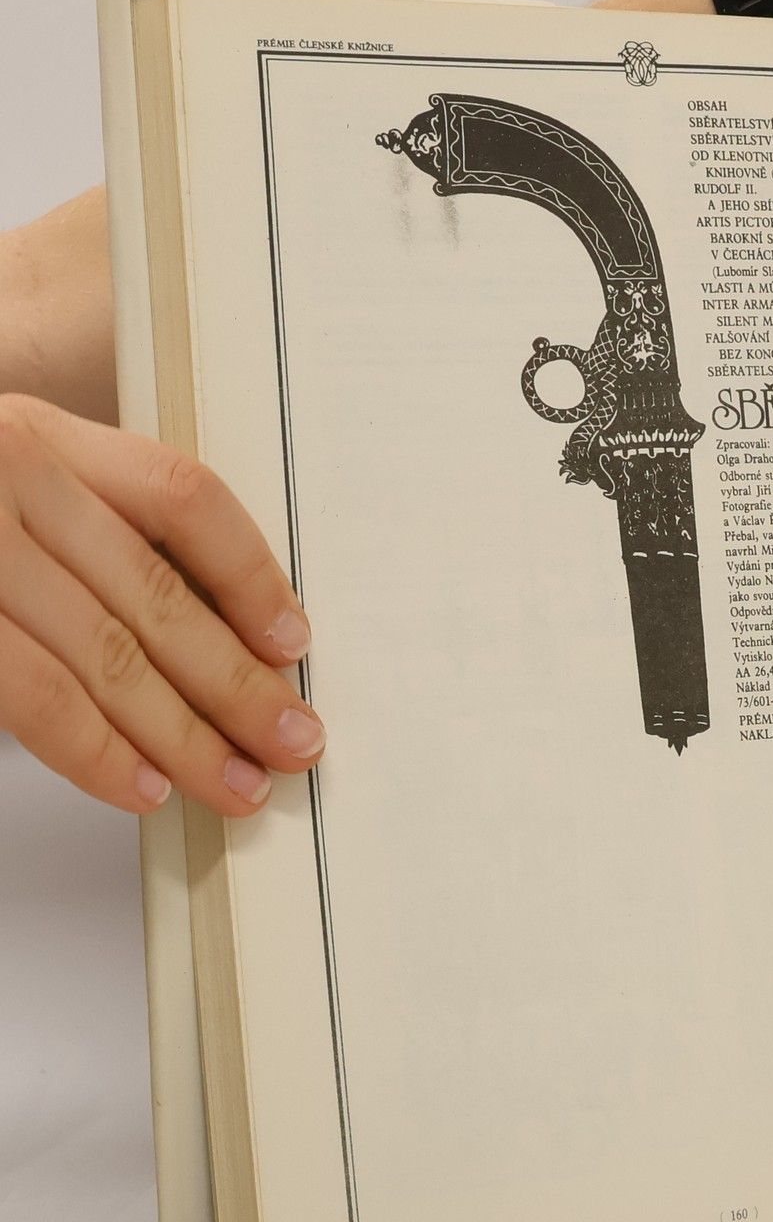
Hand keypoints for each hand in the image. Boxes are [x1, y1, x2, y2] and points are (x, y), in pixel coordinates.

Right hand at [0, 395, 322, 815]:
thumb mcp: (4, 476)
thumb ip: (82, 527)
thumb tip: (202, 627)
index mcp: (38, 435)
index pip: (183, 498)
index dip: (251, 575)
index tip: (293, 640)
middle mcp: (5, 476)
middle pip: (158, 593)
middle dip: (238, 683)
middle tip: (294, 740)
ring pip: (106, 652)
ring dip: (185, 733)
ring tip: (239, 783)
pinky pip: (33, 691)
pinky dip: (96, 750)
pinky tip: (144, 786)